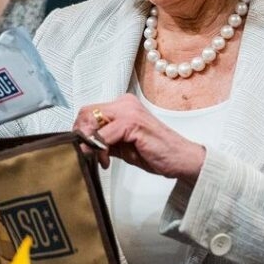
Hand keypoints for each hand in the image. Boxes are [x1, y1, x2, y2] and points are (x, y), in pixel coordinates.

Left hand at [73, 94, 206, 181]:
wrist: (181, 160)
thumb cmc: (155, 153)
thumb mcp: (122, 146)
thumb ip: (104, 141)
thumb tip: (81, 144)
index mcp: (122, 106)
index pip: (88, 111)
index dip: (81, 130)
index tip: (85, 148)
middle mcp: (125, 103)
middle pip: (86, 113)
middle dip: (82, 136)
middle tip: (88, 154)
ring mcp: (129, 111)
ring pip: (92, 122)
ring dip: (91, 144)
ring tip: (101, 160)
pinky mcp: (133, 123)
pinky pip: (104, 135)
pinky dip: (99, 149)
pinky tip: (106, 160)